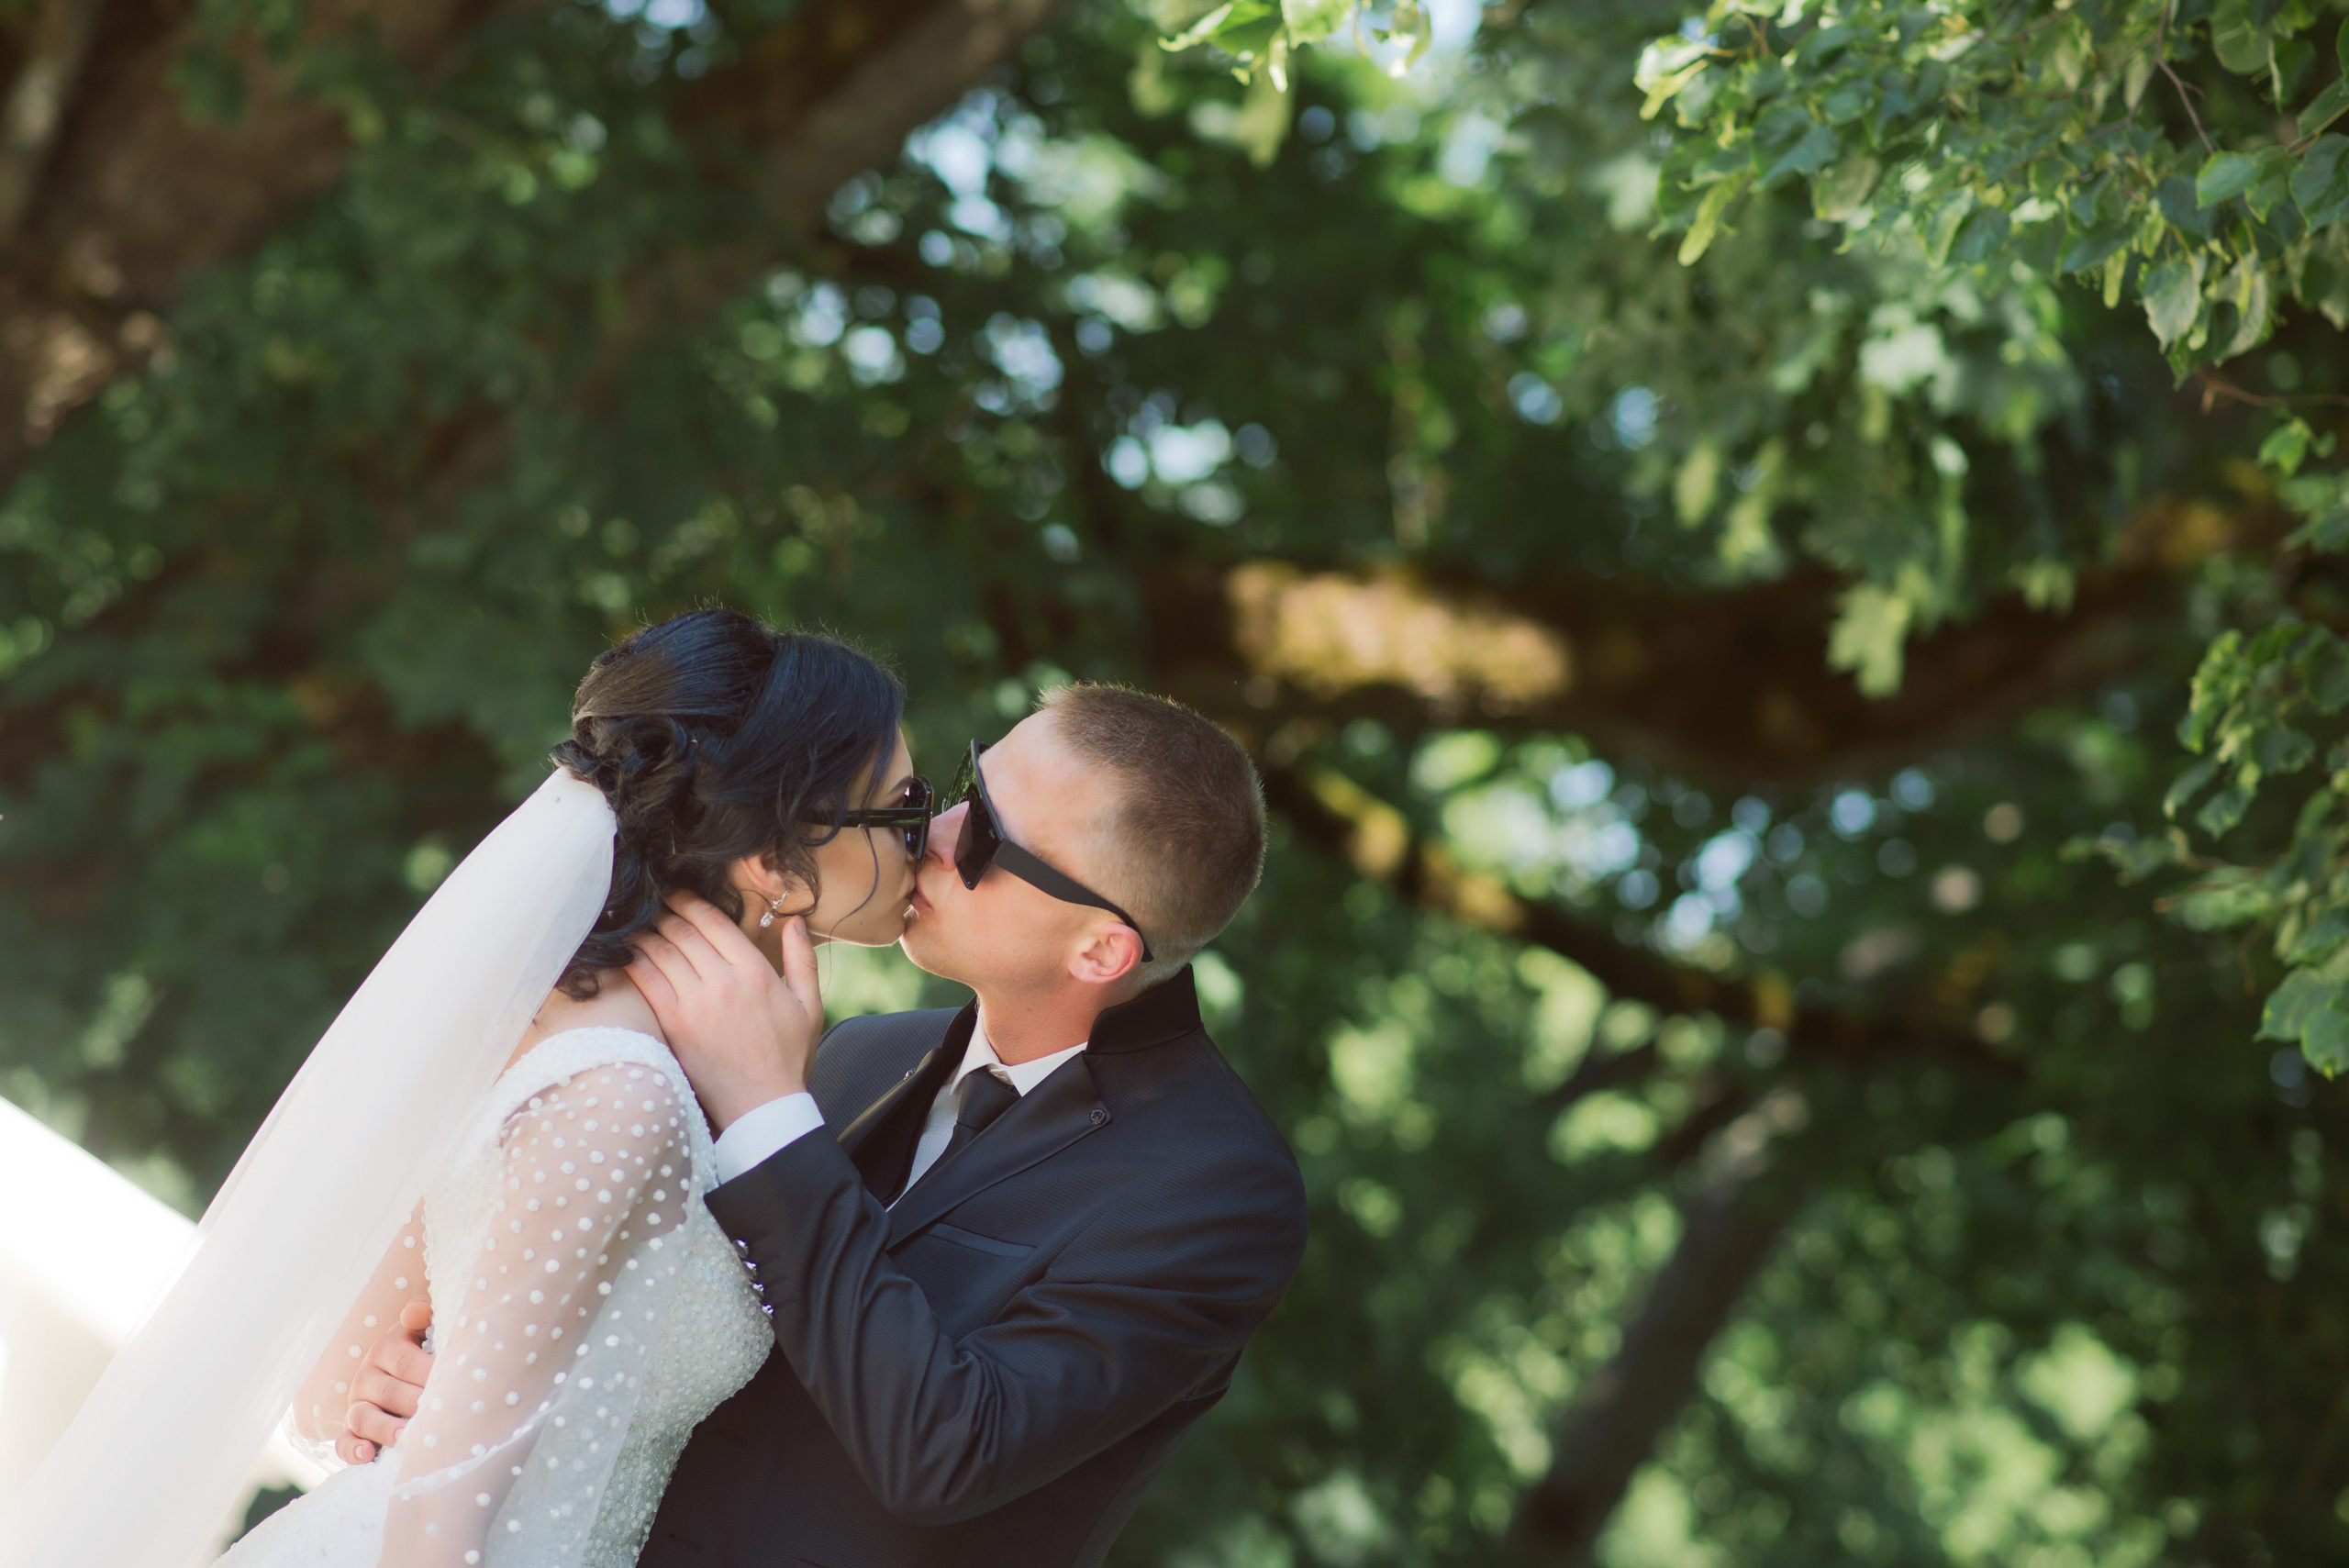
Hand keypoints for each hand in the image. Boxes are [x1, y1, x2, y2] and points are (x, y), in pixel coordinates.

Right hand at [339, 1296, 431, 1463]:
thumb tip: (415, 1312)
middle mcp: (367, 1376)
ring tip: (405, 1437)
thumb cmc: (427, 1349)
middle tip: (438, 1414)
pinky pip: (344, 1442)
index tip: (453, 1383)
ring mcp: (357, 1404)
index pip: (406, 1362)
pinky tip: (368, 1455)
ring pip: (363, 1417)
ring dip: (384, 1428)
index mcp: (387, 1348)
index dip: (428, 1374)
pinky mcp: (351, 1430)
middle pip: (388, 1392)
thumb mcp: (426, 1328)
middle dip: (413, 1404)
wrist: (407, 1374)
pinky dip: (352, 1450)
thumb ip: (424, 1316)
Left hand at [630, 894, 822, 1132]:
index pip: (713, 921)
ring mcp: (694, 1004)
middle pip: (681, 931)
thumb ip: (802, 959)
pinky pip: (646, 983)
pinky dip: (633, 963)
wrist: (763, 1106)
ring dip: (644, 932)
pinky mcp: (674, 1025)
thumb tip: (793, 922)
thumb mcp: (809, 1006)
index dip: (689, 901)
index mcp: (755, 971)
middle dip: (663, 912)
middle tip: (650, 902)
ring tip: (635, 923)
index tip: (676, 893)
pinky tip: (626, 954)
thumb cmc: (789, 1057)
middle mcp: (722, 982)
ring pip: (660, 952)